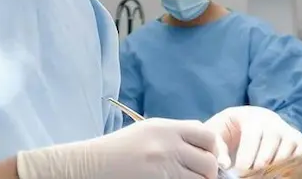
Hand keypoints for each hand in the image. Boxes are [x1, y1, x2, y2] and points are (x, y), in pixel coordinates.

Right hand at [16, 118, 224, 178]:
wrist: (89, 165)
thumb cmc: (116, 150)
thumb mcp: (146, 132)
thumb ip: (174, 135)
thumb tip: (205, 146)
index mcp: (166, 128)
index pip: (207, 136)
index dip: (212, 149)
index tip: (209, 158)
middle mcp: (167, 146)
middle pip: (208, 162)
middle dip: (207, 172)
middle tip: (198, 176)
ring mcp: (163, 168)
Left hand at [205, 106, 301, 171]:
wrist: (245, 124)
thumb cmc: (228, 131)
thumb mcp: (217, 134)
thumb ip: (217, 147)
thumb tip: (224, 164)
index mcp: (252, 115)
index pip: (253, 135)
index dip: (245, 157)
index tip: (237, 171)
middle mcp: (272, 120)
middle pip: (271, 143)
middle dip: (258, 164)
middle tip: (248, 175)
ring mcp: (287, 129)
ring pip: (286, 151)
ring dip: (273, 167)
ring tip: (260, 174)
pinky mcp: (298, 140)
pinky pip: (300, 154)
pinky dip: (290, 165)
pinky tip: (275, 171)